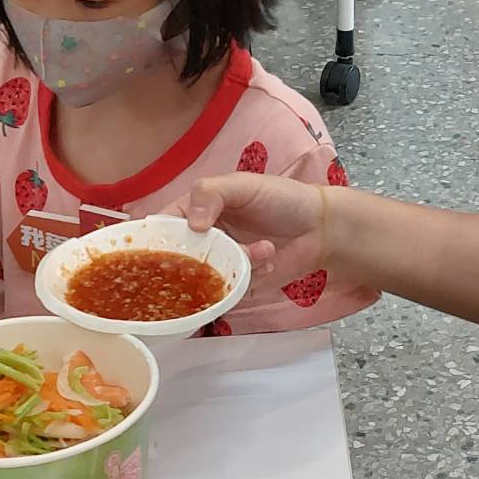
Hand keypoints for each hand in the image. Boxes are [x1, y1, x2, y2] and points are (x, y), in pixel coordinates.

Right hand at [165, 173, 327, 281]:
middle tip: (223, 252)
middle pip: (179, 261)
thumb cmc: (282, 198)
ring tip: (263, 249)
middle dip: (200, 260)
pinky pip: (229, 294)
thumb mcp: (243, 185)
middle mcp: (203, 240)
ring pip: (205, 280)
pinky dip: (250, 278)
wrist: (319, 227)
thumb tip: (192, 223)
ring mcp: (219, 264)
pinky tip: (269, 260)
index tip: (168, 247)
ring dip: (235, 266)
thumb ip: (211, 193)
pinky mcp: (238, 285)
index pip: (163, 227)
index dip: (158, 239)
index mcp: (195, 211)